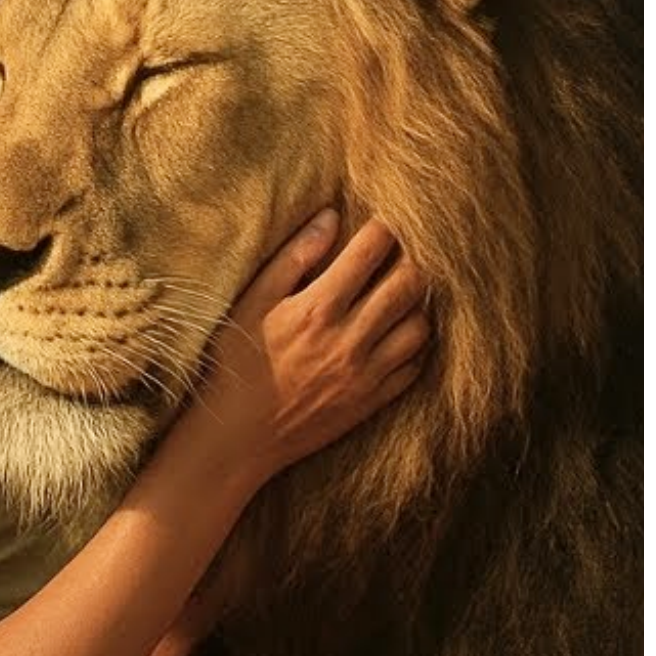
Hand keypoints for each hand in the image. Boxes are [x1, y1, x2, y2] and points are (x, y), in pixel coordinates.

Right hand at [196, 208, 428, 483]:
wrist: (235, 439)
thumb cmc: (235, 366)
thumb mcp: (250, 305)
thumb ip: (292, 259)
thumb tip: (331, 216)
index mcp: (318, 308)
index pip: (372, 249)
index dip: (384, 226)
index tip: (382, 220)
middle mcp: (350, 339)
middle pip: (410, 283)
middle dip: (412, 257)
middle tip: (402, 251)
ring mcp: (365, 374)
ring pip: (420, 325)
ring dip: (416, 303)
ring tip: (399, 294)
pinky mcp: (370, 402)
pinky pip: (413, 367)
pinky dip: (413, 346)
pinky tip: (395, 336)